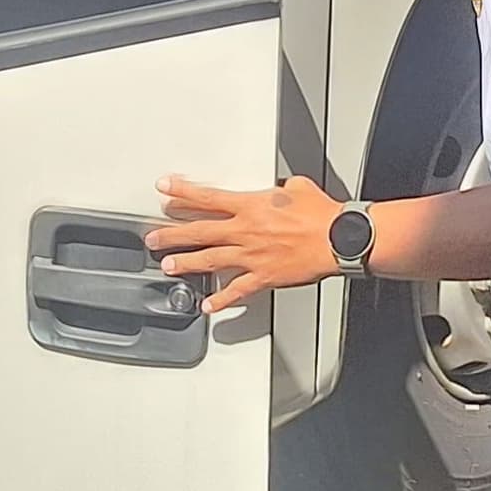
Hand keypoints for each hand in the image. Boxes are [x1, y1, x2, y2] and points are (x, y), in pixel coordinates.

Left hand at [147, 173, 341, 313]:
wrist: (337, 238)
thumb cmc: (321, 214)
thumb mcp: (297, 186)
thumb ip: (280, 188)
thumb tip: (278, 188)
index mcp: (251, 205)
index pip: (207, 198)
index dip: (182, 193)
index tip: (164, 190)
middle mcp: (245, 231)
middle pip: (199, 231)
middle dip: (172, 234)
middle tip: (153, 237)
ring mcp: (252, 256)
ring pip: (210, 260)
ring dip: (186, 263)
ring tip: (168, 265)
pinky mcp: (263, 276)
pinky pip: (237, 290)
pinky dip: (221, 300)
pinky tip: (207, 304)